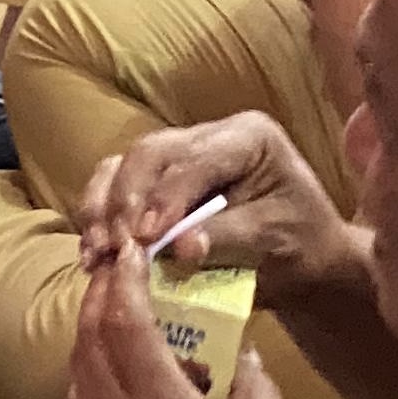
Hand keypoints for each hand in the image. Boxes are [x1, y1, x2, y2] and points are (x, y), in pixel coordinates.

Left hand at [64, 240, 291, 398]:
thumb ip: (258, 388)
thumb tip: (246, 352)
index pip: (124, 320)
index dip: (125, 276)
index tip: (135, 244)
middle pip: (90, 329)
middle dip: (103, 287)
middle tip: (125, 258)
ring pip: (79, 357)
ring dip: (94, 320)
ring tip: (120, 298)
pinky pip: (80, 386)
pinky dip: (93, 357)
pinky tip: (120, 358)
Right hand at [73, 110, 355, 293]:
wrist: (304, 263)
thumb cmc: (301, 247)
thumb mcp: (274, 241)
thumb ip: (226, 238)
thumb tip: (178, 249)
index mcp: (248, 137)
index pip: (194, 160)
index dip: (164, 199)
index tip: (146, 241)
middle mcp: (207, 135)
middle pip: (148, 154)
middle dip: (125, 202)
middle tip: (116, 248)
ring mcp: (178, 154)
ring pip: (122, 165)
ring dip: (102, 209)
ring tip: (96, 252)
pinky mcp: (156, 180)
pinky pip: (114, 184)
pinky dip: (99, 216)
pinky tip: (94, 251)